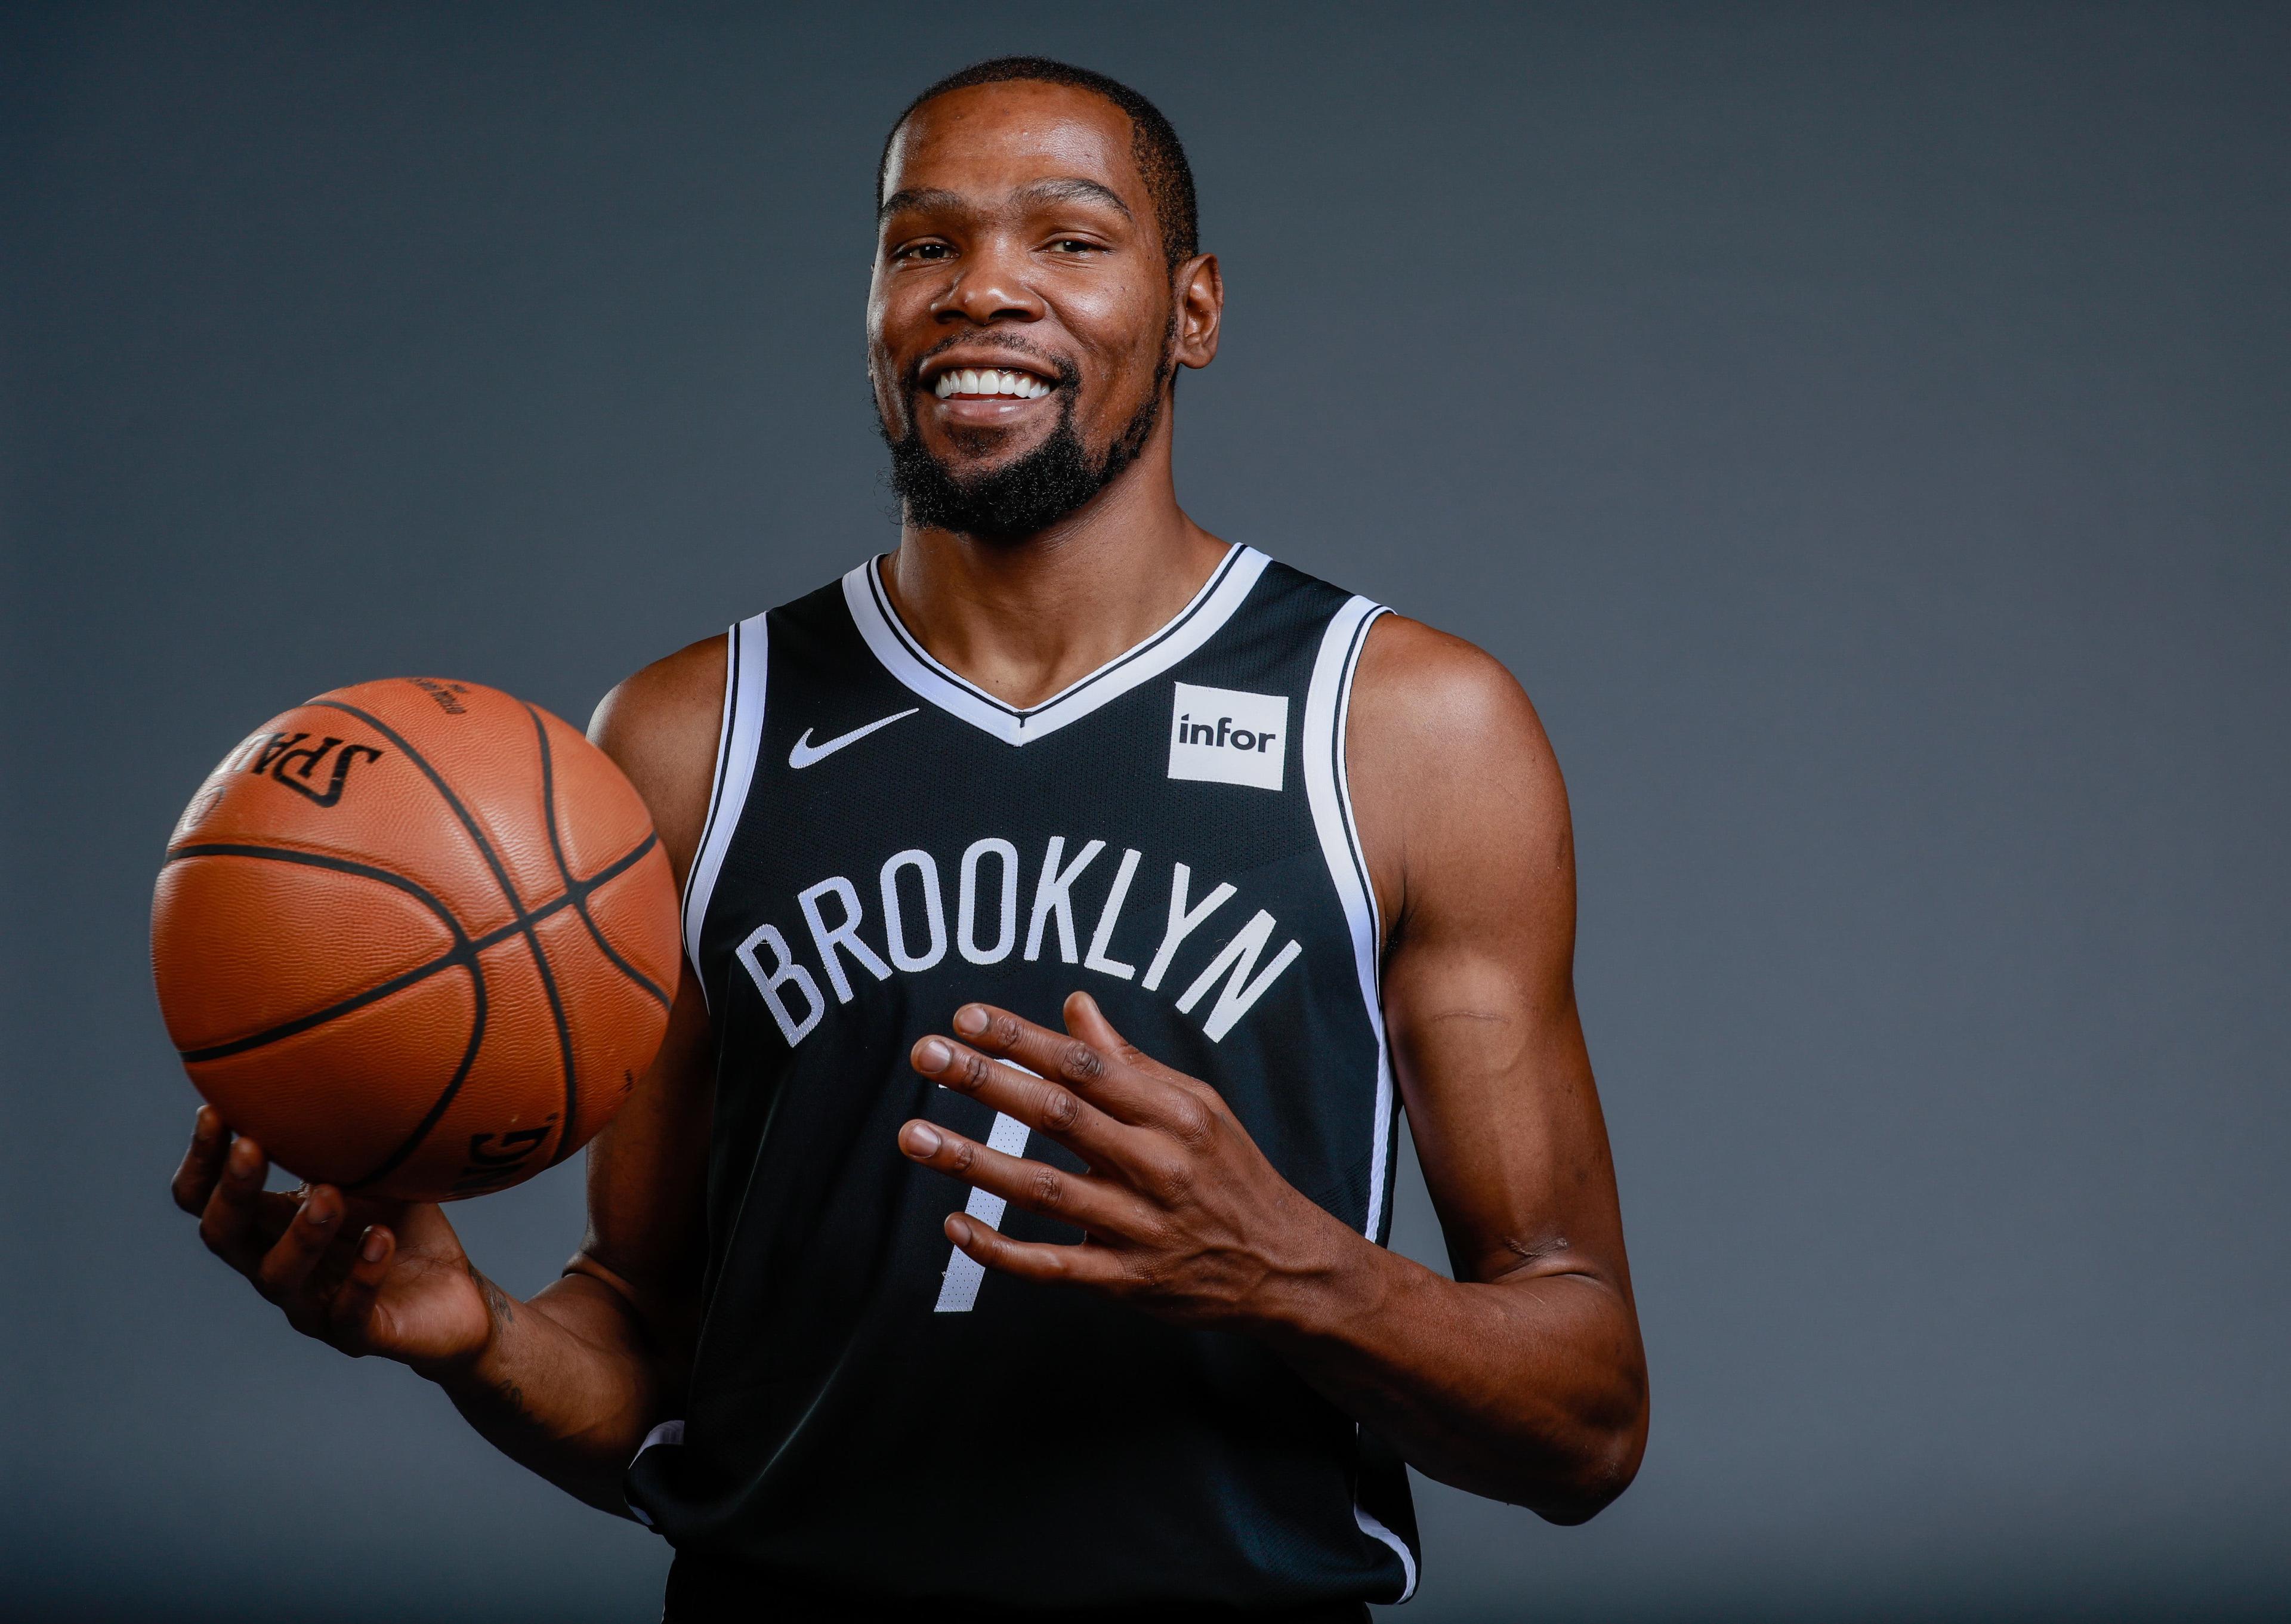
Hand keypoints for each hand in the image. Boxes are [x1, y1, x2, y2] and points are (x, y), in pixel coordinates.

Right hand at [171, 1106, 497, 1371]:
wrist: (457, 1297)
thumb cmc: (405, 1226)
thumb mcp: (379, 1173)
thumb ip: (350, 1136)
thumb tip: (339, 1064)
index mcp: (271, 1226)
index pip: (208, 1199)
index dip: (201, 1162)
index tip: (214, 1110)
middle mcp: (278, 1266)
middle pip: (224, 1236)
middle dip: (232, 1190)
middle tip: (251, 1146)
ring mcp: (313, 1305)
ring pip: (280, 1278)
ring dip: (300, 1232)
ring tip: (330, 1191)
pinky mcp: (357, 1335)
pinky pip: (348, 1313)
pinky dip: (363, 1275)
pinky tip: (381, 1239)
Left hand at [899, 993, 1365, 1330]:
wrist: (1284, 1266)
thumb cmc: (1231, 1173)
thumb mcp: (1197, 1105)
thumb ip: (1129, 1061)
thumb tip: (1075, 1006)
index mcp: (1173, 1112)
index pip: (1085, 1065)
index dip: (1022, 1039)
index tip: (966, 1017)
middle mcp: (1156, 1164)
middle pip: (1058, 1114)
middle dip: (986, 1081)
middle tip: (924, 1055)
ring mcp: (1140, 1226)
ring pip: (1044, 1189)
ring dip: (973, 1161)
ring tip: (914, 1137)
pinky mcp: (1127, 1282)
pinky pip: (1053, 1266)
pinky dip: (1000, 1250)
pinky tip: (955, 1225)